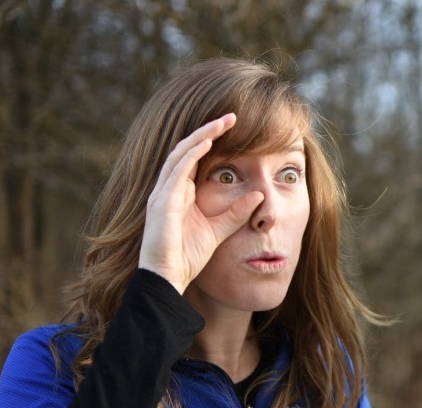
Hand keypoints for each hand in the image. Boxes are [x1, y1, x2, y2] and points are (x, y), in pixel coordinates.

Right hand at [138, 113, 263, 292]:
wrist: (169, 279)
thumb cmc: (187, 255)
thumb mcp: (220, 229)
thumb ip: (237, 213)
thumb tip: (260, 196)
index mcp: (180, 192)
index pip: (195, 158)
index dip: (211, 140)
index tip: (234, 127)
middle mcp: (168, 188)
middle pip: (187, 149)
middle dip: (208, 131)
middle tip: (231, 116)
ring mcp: (162, 194)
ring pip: (180, 154)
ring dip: (201, 135)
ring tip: (222, 122)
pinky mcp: (162, 203)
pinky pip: (177, 171)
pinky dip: (191, 154)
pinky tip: (206, 142)